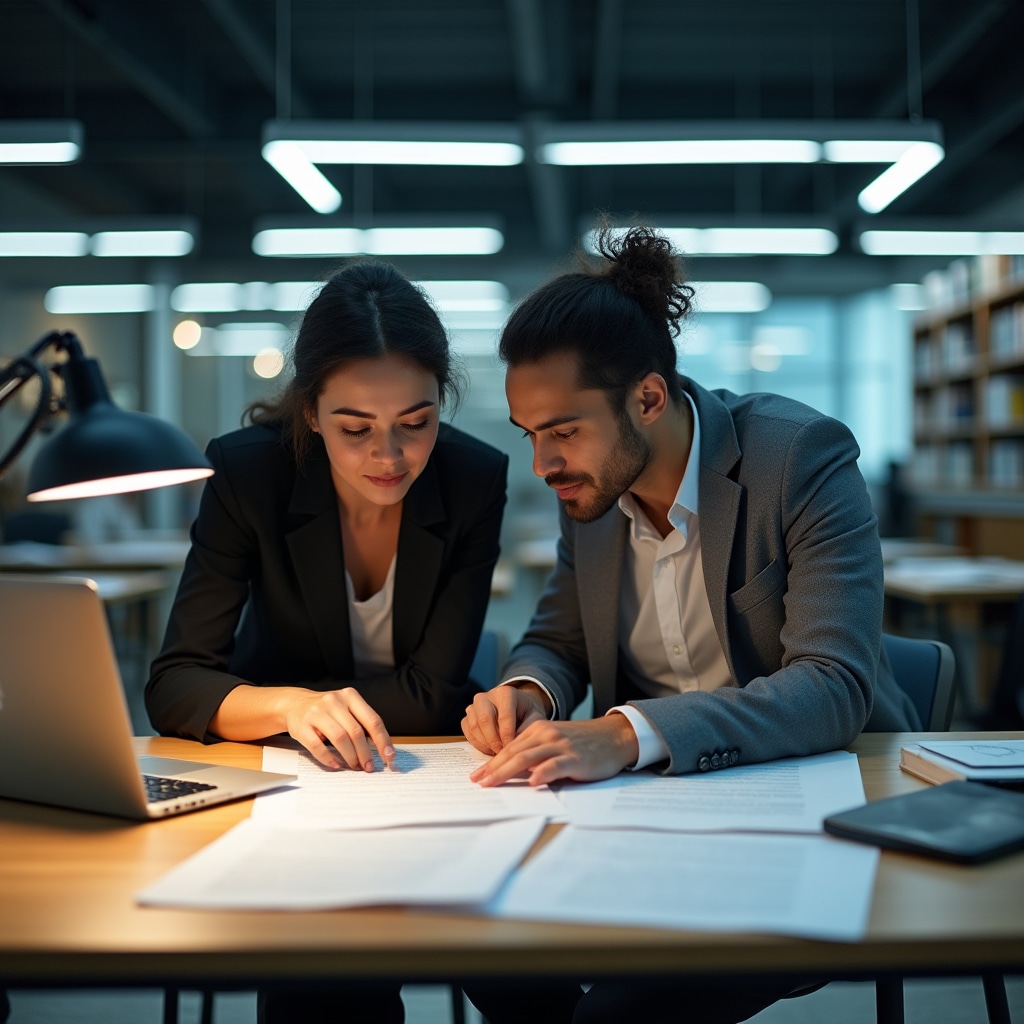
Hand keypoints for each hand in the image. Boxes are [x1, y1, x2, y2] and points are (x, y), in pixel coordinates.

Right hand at [283, 687, 395, 771]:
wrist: (294, 704)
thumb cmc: (327, 710)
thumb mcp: (346, 709)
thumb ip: (363, 723)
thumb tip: (381, 746)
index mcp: (350, 696)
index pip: (373, 720)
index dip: (383, 741)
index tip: (389, 757)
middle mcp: (334, 701)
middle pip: (356, 731)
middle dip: (365, 753)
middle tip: (369, 766)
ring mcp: (317, 713)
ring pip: (340, 738)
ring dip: (350, 757)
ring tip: (355, 766)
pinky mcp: (302, 726)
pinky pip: (318, 746)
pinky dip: (329, 758)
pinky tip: (336, 764)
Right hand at [461, 682, 550, 754]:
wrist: (515, 708)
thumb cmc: (526, 714)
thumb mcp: (534, 717)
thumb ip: (529, 728)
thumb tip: (515, 743)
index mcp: (505, 693)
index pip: (504, 716)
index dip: (507, 736)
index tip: (512, 750)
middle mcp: (486, 697)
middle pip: (485, 719)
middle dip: (494, 741)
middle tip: (502, 753)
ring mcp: (474, 706)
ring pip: (474, 727)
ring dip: (485, 744)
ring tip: (498, 752)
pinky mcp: (467, 717)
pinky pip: (468, 732)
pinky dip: (478, 744)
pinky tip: (490, 749)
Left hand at [469, 714, 639, 787]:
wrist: (614, 737)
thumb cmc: (583, 743)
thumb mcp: (556, 742)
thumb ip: (536, 752)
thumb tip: (514, 771)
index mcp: (539, 730)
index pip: (510, 748)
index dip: (492, 762)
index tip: (477, 775)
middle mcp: (547, 735)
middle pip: (514, 753)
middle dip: (493, 768)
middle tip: (478, 781)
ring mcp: (561, 746)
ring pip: (528, 758)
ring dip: (507, 771)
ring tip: (493, 782)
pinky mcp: (575, 758)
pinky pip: (556, 765)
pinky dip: (543, 773)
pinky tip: (533, 782)